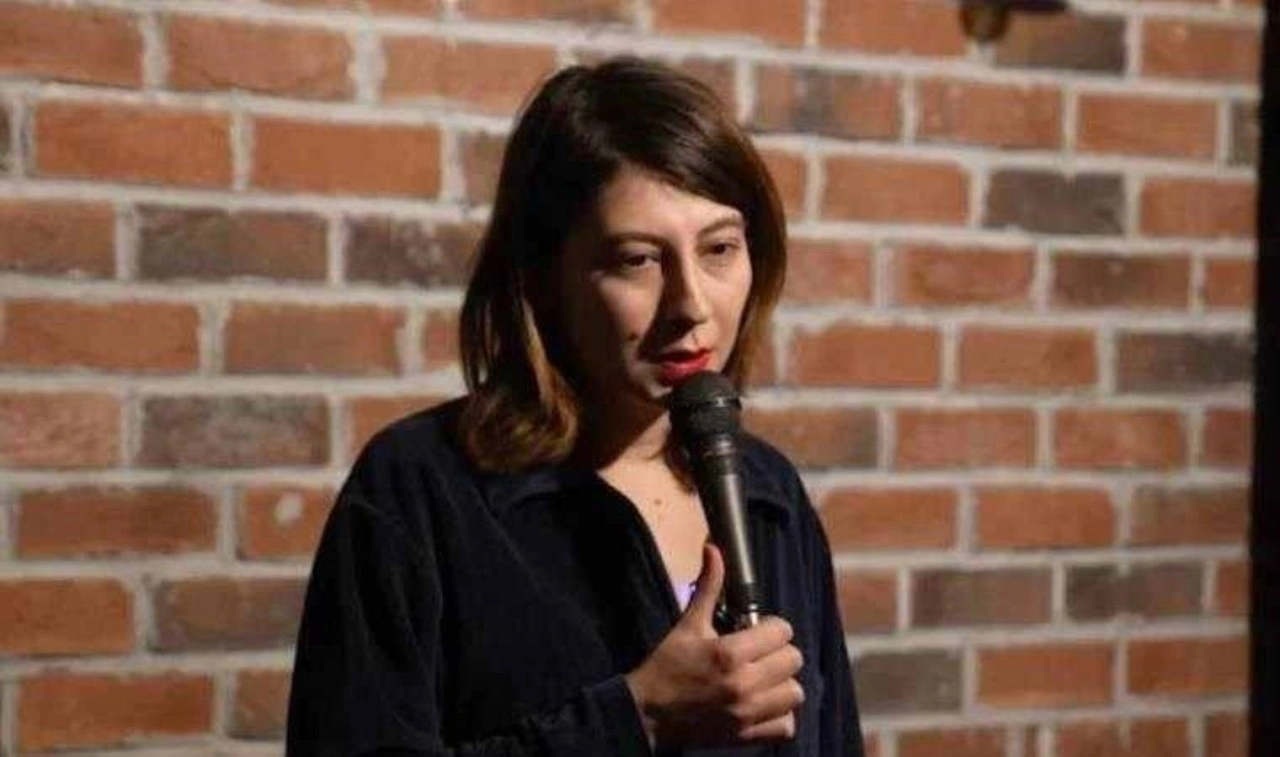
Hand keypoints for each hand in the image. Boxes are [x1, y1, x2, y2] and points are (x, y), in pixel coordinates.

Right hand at [624, 543, 804, 748]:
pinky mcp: (746, 735)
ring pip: (795, 692)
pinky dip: (780, 716)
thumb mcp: (688, 624)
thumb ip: (709, 587)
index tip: (759, 631)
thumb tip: (713, 549)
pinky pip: (786, 726)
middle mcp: (744, 683)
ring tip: (765, 679)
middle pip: (793, 660)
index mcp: (730, 653)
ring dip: (782, 684)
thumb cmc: (667, 666)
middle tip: (761, 655)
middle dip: (779, 652)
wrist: (647, 713)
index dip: (772, 627)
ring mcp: (747, 713)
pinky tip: (764, 704)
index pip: (782, 631)